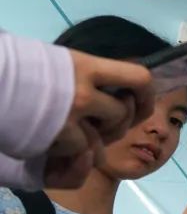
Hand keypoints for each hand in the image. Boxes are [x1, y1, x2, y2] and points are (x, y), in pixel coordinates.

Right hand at [45, 51, 154, 188]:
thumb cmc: (14, 66)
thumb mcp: (57, 61)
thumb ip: (86, 74)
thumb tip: (113, 86)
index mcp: (86, 66)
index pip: (139, 78)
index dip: (145, 95)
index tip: (138, 102)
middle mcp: (85, 92)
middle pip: (123, 114)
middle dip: (116, 123)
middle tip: (100, 123)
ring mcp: (72, 117)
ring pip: (102, 138)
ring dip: (91, 139)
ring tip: (70, 129)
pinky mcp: (58, 138)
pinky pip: (79, 152)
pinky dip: (70, 150)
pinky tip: (52, 137)